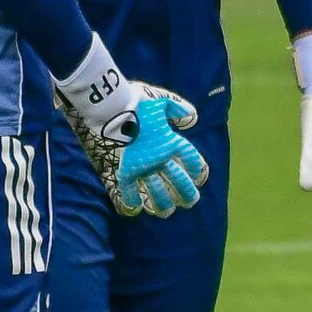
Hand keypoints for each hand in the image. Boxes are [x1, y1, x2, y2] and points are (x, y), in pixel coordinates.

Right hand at [52, 36, 208, 218]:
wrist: (112, 107)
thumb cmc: (137, 101)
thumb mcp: (162, 99)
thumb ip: (179, 108)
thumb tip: (192, 119)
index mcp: (171, 141)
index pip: (191, 159)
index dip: (197, 168)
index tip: (199, 177)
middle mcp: (160, 157)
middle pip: (178, 180)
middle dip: (186, 192)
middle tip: (191, 201)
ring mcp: (142, 166)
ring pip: (156, 191)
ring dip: (163, 203)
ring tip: (167, 212)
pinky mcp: (124, 170)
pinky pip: (128, 190)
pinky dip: (131, 200)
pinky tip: (135, 209)